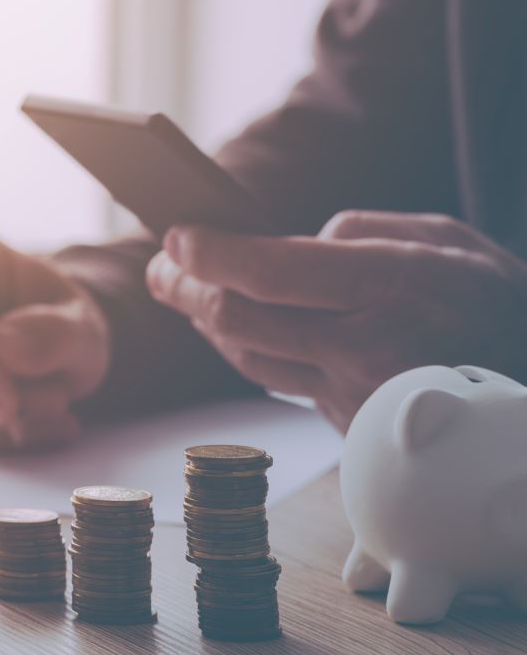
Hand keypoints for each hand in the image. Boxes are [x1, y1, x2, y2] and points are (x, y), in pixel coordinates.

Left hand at [145, 210, 526, 431]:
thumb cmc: (496, 302)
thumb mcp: (447, 240)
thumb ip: (364, 230)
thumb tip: (294, 239)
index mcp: (392, 287)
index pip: (270, 272)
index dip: (210, 255)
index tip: (176, 237)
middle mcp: (366, 347)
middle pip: (240, 321)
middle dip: (185, 290)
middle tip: (160, 267)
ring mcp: (354, 395)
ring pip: (249, 359)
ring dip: (206, 323)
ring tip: (185, 290)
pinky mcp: (348, 424)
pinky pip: (278, 382)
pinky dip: (246, 350)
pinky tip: (231, 326)